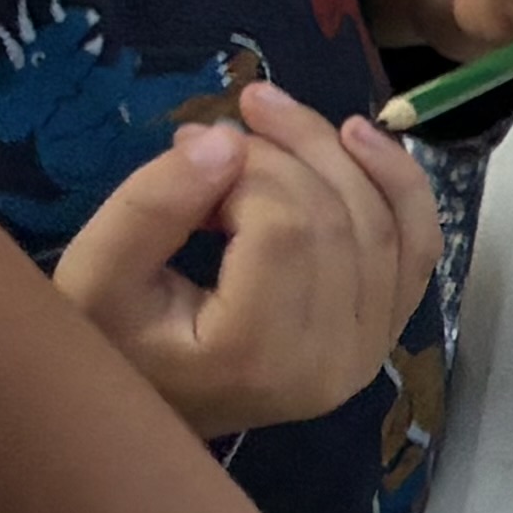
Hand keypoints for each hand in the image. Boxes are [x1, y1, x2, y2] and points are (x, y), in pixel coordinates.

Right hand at [51, 93, 443, 435]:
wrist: (149, 401)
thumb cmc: (108, 342)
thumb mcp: (96, 273)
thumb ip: (150, 206)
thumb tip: (224, 139)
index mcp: (257, 355)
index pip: (285, 229)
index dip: (250, 167)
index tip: (192, 143)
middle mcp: (332, 363)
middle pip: (341, 222)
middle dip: (294, 148)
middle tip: (238, 111)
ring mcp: (368, 353)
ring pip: (387, 227)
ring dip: (342, 152)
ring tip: (277, 111)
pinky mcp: (383, 335)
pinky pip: (417, 249)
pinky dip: (399, 186)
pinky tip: (360, 137)